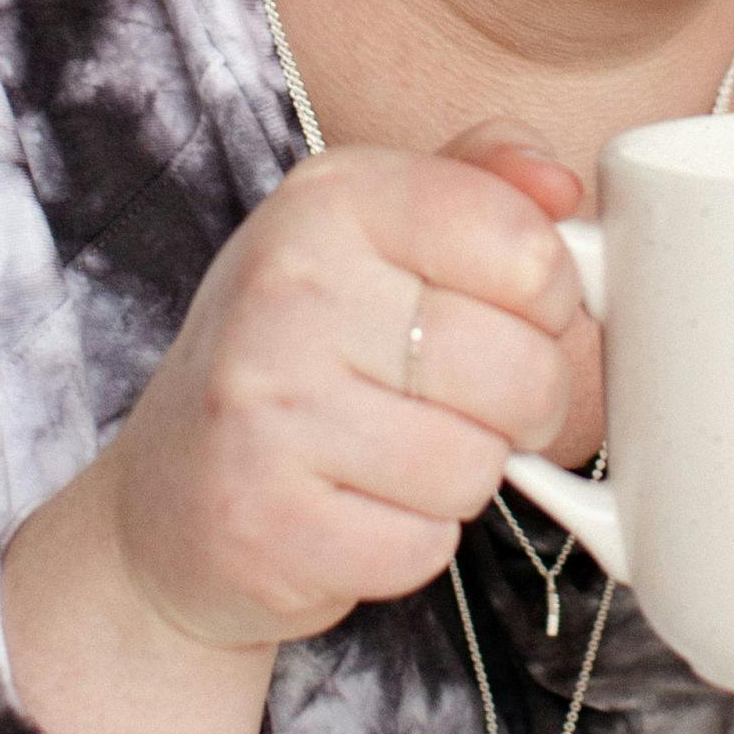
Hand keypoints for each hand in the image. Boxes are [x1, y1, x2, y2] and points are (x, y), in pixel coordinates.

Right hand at [1, 128, 591, 733]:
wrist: (172, 497)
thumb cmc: (305, 355)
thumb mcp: (378, 237)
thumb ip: (482, 187)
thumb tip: (561, 188)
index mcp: (329, 199)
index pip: (522, 243)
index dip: (549, 297)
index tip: (508, 311)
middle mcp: (287, 290)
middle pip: (521, 368)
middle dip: (522, 405)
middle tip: (461, 403)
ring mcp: (268, 409)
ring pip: (478, 466)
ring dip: (462, 476)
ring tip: (395, 454)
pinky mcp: (268, 523)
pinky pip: (425, 547)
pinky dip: (412, 542)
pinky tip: (355, 507)